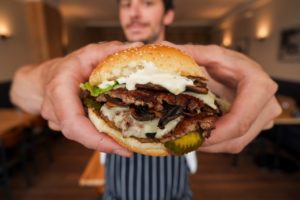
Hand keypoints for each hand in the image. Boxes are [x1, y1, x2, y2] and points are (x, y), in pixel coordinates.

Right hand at [11, 41, 141, 155]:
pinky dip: (98, 137)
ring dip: (102, 142)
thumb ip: (110, 51)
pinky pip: (81, 134)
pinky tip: (115, 136)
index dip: (94, 139)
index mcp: (59, 90)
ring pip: (81, 136)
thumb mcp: (89, 53)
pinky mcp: (64, 126)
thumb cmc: (68, 65)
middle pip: (78, 134)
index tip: (119, 146)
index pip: (73, 122)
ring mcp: (57, 121)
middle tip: (129, 149)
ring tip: (126, 144)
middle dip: (104, 144)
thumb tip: (138, 47)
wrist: (46, 77)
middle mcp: (55, 109)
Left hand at [163, 42, 281, 152]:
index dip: (218, 133)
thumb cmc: (226, 63)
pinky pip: (236, 143)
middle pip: (237, 136)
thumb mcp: (209, 56)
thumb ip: (189, 53)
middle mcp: (268, 104)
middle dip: (209, 141)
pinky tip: (200, 135)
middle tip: (183, 138)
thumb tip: (163, 47)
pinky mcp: (257, 127)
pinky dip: (216, 142)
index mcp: (258, 85)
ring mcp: (265, 119)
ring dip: (211, 144)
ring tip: (188, 137)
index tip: (194, 135)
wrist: (240, 72)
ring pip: (236, 144)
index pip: (240, 119)